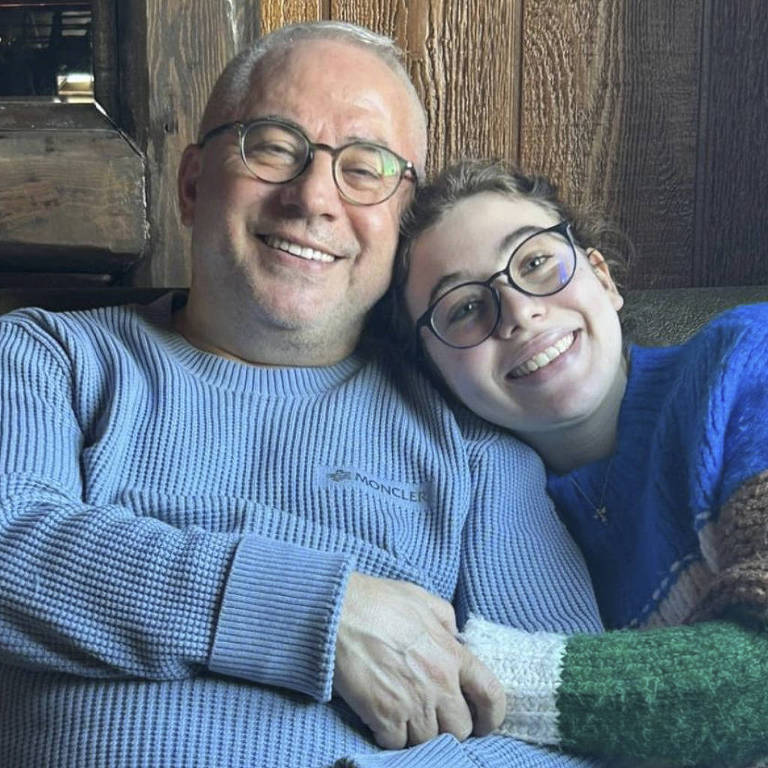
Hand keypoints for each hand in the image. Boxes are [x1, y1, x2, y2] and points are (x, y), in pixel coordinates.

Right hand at [333, 572, 504, 748]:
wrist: (336, 613)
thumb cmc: (376, 600)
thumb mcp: (421, 598)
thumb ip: (445, 619)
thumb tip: (454, 635)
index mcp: (451, 654)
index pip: (491, 695)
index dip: (492, 715)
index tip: (483, 722)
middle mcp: (438, 683)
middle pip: (461, 728)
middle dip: (450, 726)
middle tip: (434, 715)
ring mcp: (412, 703)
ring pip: (430, 741)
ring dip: (420, 732)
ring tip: (406, 715)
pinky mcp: (384, 717)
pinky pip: (398, 744)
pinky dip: (392, 737)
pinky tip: (384, 719)